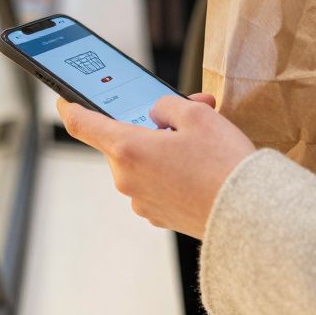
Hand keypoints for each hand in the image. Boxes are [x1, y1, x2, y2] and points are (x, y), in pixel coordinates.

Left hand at [57, 94, 255, 237]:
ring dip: (163, 148)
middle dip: (150, 125)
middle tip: (188, 111)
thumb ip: (167, 105)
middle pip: (124, 141)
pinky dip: (171, 172)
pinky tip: (200, 169)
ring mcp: (141, 201)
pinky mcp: (158, 216)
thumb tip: (157, 114)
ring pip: (142, 163)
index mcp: (128, 149)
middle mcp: (126, 179)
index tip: (65, 98)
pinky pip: (155, 184)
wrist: (250, 215)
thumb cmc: (223, 163)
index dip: (71, 106)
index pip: (83, 124)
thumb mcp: (198, 113)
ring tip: (203, 143)